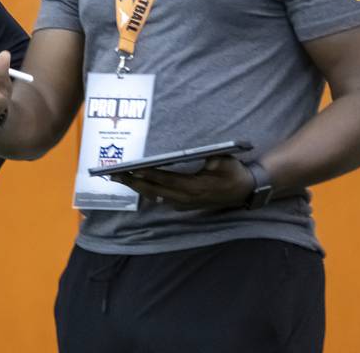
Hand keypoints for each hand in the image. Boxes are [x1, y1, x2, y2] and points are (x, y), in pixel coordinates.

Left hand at [111, 156, 254, 209]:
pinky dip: (148, 192)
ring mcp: (185, 203)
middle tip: (114, 175)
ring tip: (120, 179)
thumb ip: (211, 159)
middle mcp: (186, 198)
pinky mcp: (185, 204)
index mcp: (195, 186)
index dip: (149, 174)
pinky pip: (162, 199)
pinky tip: (136, 186)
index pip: (166, 180)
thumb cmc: (234, 172)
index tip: (132, 169)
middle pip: (155, 190)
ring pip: (156, 196)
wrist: (245, 190)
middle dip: (134, 182)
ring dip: (137, 187)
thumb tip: (199, 155)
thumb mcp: (225, 161)